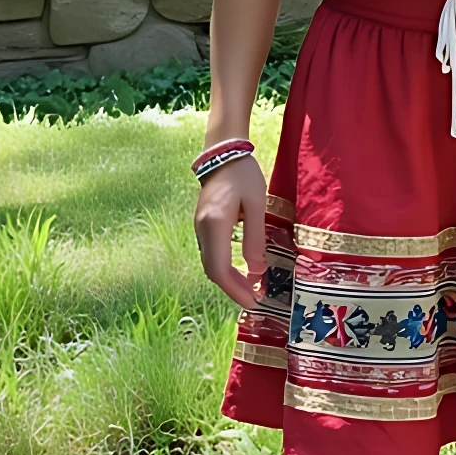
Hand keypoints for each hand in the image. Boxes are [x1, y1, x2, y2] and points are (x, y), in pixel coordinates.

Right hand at [194, 155, 267, 311]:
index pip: (219, 268)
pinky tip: (240, 270)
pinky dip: (224, 268)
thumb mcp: (256, 205)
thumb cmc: (244, 175)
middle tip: (255, 299)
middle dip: (232, 289)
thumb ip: (255, 238)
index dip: (235, 289)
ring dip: (228, 280)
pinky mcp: (202, 226)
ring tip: (251, 288)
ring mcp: (199, 228)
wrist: (223, 153)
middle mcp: (201, 230)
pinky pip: (211, 254)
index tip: (253, 301)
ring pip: (210, 264)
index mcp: (215, 224)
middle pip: (212, 271)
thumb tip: (256, 270)